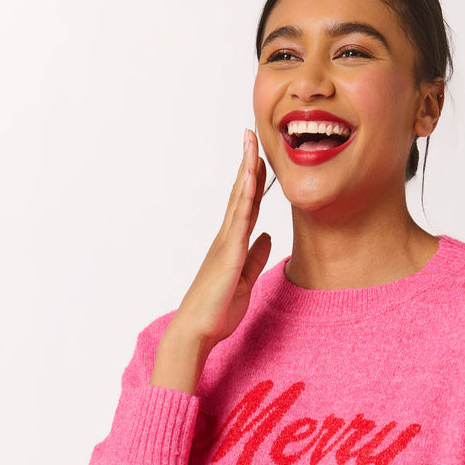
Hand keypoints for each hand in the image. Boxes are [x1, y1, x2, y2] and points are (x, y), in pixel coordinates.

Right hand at [150, 129, 271, 394]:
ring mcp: (225, 243)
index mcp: (232, 244)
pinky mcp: (227, 254)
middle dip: (248, 162)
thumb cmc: (217, 311)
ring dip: (246, 170)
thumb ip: (255, 257)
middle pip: (241, 193)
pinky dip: (246, 197)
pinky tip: (252, 179)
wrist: (197, 331)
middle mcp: (226, 238)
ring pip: (239, 199)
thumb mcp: (245, 281)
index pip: (247, 205)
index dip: (255, 180)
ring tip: (251, 143)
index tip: (260, 156)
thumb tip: (268, 237)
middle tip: (252, 133)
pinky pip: (240, 220)